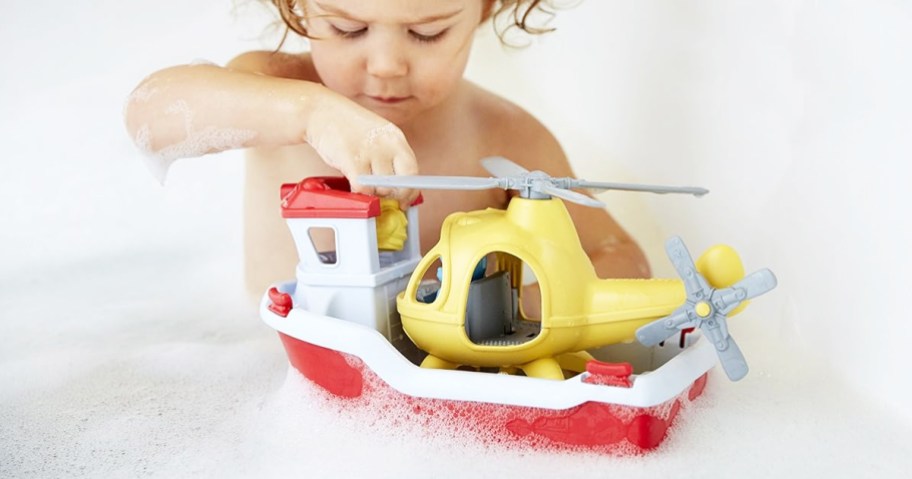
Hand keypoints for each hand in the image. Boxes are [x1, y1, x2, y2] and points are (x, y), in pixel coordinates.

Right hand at [305, 91, 418, 208]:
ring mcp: (371, 152)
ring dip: (372, 193)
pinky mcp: (352, 160)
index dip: (409, 192)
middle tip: (379, 195)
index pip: (413, 172)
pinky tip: (352, 184)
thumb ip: (390, 158)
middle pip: (399, 185)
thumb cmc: (348, 128)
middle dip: (390, 196)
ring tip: (361, 181)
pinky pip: (363, 188)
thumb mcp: (377, 137)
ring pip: (381, 189)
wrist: (320, 111)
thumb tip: (399, 189)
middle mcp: (387, 145)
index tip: (404, 201)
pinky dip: (358, 193)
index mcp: (396, 138)